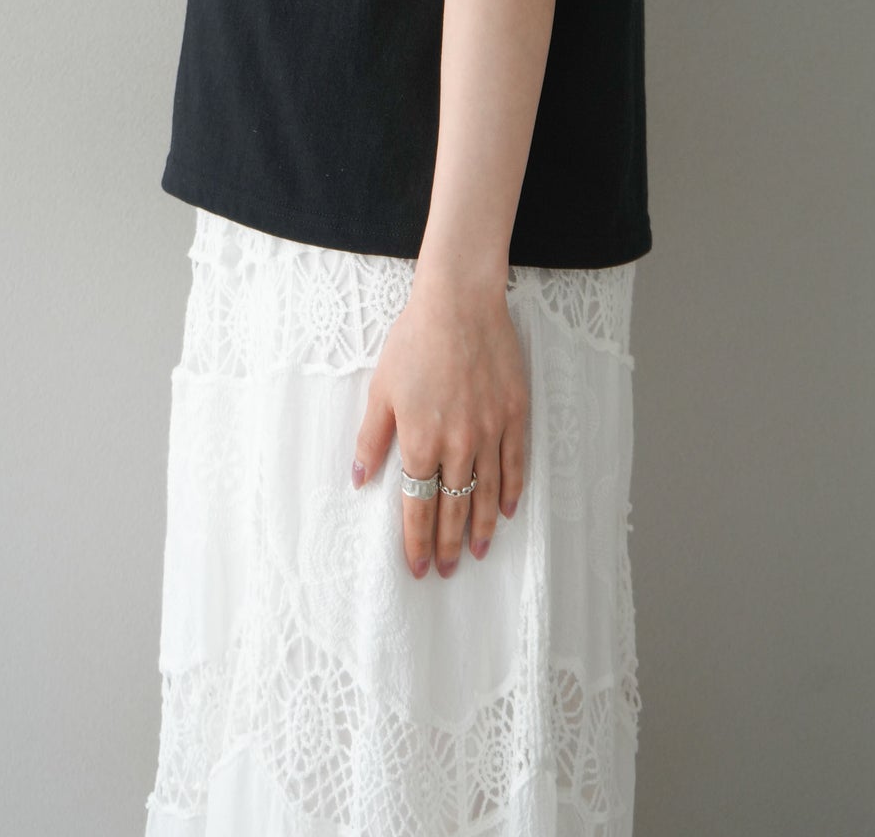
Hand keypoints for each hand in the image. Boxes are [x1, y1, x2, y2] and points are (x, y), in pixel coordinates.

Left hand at [350, 261, 527, 578]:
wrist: (459, 303)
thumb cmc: (414, 341)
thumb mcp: (381, 390)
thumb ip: (371, 440)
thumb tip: (358, 480)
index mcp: (420, 441)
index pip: (418, 506)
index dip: (417, 541)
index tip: (417, 566)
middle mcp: (458, 444)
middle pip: (453, 507)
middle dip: (447, 544)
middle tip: (446, 570)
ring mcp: (491, 430)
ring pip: (487, 492)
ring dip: (480, 526)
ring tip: (476, 552)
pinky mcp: (515, 413)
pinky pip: (516, 463)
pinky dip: (512, 491)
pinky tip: (508, 510)